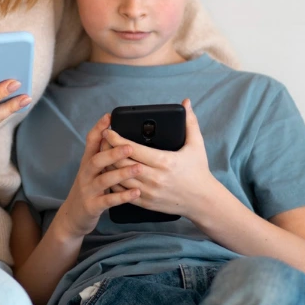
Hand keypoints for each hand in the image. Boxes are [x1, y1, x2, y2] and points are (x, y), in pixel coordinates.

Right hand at [51, 113, 140, 238]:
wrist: (72, 217)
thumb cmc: (88, 191)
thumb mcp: (91, 171)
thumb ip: (102, 156)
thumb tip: (118, 138)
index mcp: (87, 163)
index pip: (91, 141)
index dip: (99, 128)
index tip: (109, 116)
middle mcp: (86, 174)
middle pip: (96, 159)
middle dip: (113, 152)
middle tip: (130, 147)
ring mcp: (88, 190)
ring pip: (104, 179)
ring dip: (122, 173)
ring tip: (139, 168)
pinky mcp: (92, 206)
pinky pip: (108, 200)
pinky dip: (122, 196)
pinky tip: (136, 192)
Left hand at [103, 99, 222, 219]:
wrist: (203, 202)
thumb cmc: (199, 171)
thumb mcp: (197, 145)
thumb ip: (190, 123)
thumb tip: (186, 102)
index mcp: (165, 161)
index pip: (133, 148)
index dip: (116, 139)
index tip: (108, 131)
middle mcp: (155, 177)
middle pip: (122, 162)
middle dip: (108, 150)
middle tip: (102, 141)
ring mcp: (149, 191)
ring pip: (119, 177)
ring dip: (108, 166)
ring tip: (102, 155)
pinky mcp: (146, 202)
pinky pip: (123, 192)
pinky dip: (114, 181)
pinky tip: (109, 173)